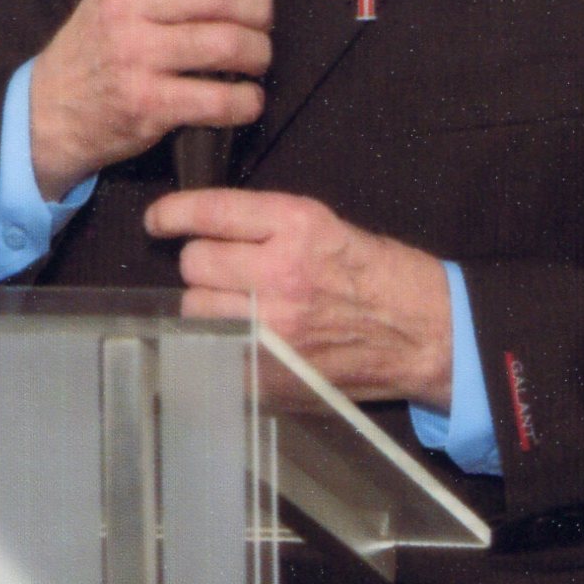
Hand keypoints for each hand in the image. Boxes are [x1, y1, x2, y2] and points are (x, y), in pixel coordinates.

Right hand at [30, 0, 276, 196]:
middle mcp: (126, 5)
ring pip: (227, 44)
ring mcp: (134, 56)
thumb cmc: (103, 42)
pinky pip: (219, 99)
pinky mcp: (146, 104)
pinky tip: (246, 98)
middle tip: (262, 20)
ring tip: (256, 57)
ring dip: (259, 53)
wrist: (51, 108)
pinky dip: (247, 101)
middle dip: (260, 6)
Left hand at [147, 188, 454, 407]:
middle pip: (194, 263)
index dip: (174, 213)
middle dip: (204, 264)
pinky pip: (212, 351)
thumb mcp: (329, 227)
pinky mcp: (269, 371)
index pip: (211, 213)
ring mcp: (273, 327)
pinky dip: (219, 343)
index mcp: (298, 226)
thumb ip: (267, 227)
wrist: (423, 333)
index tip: (160, 219)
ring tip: (239, 306)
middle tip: (226, 270)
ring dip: (208, 304)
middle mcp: (281, 274)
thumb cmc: (379, 277)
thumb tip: (205, 230)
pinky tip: (242, 338)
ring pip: (195, 308)